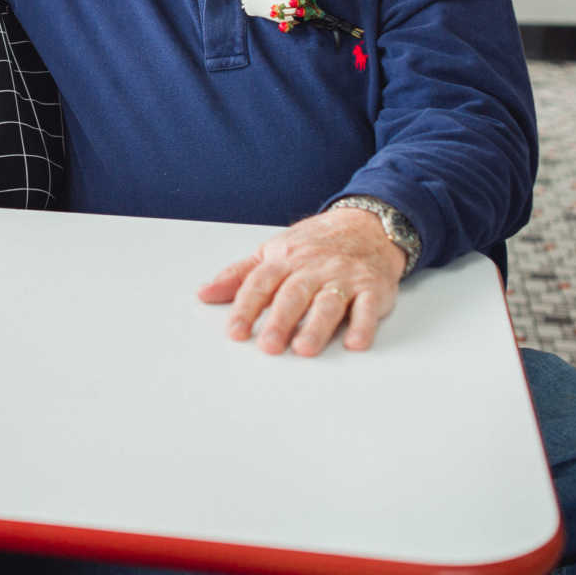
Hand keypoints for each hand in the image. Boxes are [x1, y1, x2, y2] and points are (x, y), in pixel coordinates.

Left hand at [197, 207, 403, 355]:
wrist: (366, 225)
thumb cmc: (314, 244)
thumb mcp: (272, 251)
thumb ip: (239, 275)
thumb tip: (204, 294)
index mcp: (285, 259)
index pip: (260, 282)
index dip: (246, 307)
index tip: (235, 332)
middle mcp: (313, 268)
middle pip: (294, 294)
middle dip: (280, 321)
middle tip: (269, 346)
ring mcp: (343, 278)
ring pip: (329, 302)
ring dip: (316, 326)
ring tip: (304, 348)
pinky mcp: (371, 288)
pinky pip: (368, 307)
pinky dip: (363, 325)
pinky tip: (354, 342)